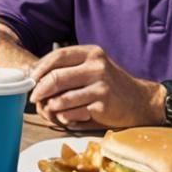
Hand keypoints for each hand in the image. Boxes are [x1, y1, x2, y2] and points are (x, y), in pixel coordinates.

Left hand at [28, 45, 159, 130]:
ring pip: (63, 98)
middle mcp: (96, 66)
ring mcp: (101, 86)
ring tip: (49, 110)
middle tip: (34, 98)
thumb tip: (31, 73)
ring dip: (51, 106)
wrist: (140, 102)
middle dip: (40, 89)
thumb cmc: (110, 84)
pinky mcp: (104, 105)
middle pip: (57, 77)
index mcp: (91, 53)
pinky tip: (65, 117)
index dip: (40, 68)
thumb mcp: (92, 68)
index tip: (30, 78)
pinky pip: (74, 112)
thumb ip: (67, 68)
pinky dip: (65, 116)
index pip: (57, 56)